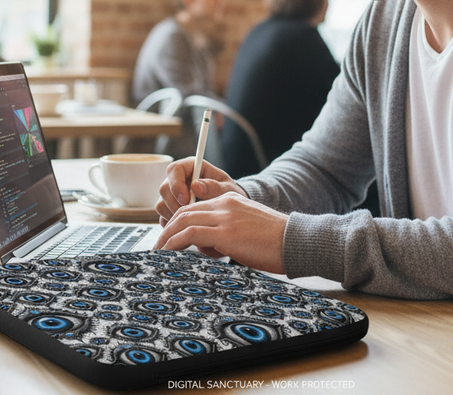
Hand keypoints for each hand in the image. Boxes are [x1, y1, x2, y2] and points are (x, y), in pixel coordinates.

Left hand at [154, 192, 287, 273]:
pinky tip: (167, 253)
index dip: (178, 221)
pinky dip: (174, 243)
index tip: (169, 237)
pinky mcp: (225, 232)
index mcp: (230, 200)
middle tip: (158, 246)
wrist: (295, 241)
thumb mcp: (247, 229)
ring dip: (166, 237)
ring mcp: (224, 216)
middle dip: (167, 229)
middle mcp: (225, 204)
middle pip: (185, 211)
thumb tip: (206, 246)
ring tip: (157, 252)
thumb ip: (226, 231)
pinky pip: (190, 234)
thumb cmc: (276, 242)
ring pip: (183, 220)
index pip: (195, 207)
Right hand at [155, 157, 246, 223]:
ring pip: (161, 205)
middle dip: (175, 204)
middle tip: (191, 215)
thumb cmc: (228, 194)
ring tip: (194, 221)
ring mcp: (171, 195)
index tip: (186, 200)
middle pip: (164, 189)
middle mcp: (177, 180)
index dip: (176, 184)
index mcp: (190, 167)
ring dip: (174, 216)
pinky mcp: (169, 209)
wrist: (228, 208)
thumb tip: (196, 186)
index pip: (174, 170)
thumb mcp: (227, 189)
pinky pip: (163, 218)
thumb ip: (214, 187)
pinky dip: (174, 225)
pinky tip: (189, 226)